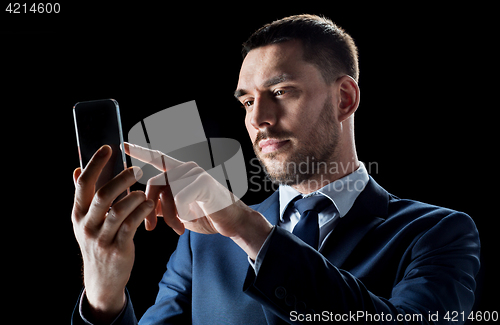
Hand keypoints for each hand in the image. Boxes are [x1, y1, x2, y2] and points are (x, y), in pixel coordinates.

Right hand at [71, 145, 154, 322]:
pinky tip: (148, 204)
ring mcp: (102, 238)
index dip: (95, 164)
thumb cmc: (97, 241)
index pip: (83, 184)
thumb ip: (83, 196)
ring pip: (118, 211)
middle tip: (136, 169)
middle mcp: (86, 225)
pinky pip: (130, 226)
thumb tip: (76, 169)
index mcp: (78, 214)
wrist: (102, 279)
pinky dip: (140, 212)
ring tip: (143, 190)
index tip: (107, 148)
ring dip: (133, 196)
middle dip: (120, 179)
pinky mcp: (118, 249)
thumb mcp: (84, 221)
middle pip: (103, 196)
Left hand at [124, 142, 272, 258]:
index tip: (124, 145)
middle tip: (150, 228)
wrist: (232, 223)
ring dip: (169, 217)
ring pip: (166, 193)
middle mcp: (186, 168)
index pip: (157, 158)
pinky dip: (183, 213)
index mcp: (180, 173)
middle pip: (153, 183)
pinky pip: (180, 198)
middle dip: (149, 208)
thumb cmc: (206, 216)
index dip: (141, 151)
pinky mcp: (203, 181)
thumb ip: (162, 204)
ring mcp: (196, 172)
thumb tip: (144, 206)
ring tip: (178, 229)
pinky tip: (193, 217)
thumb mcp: (178, 211)